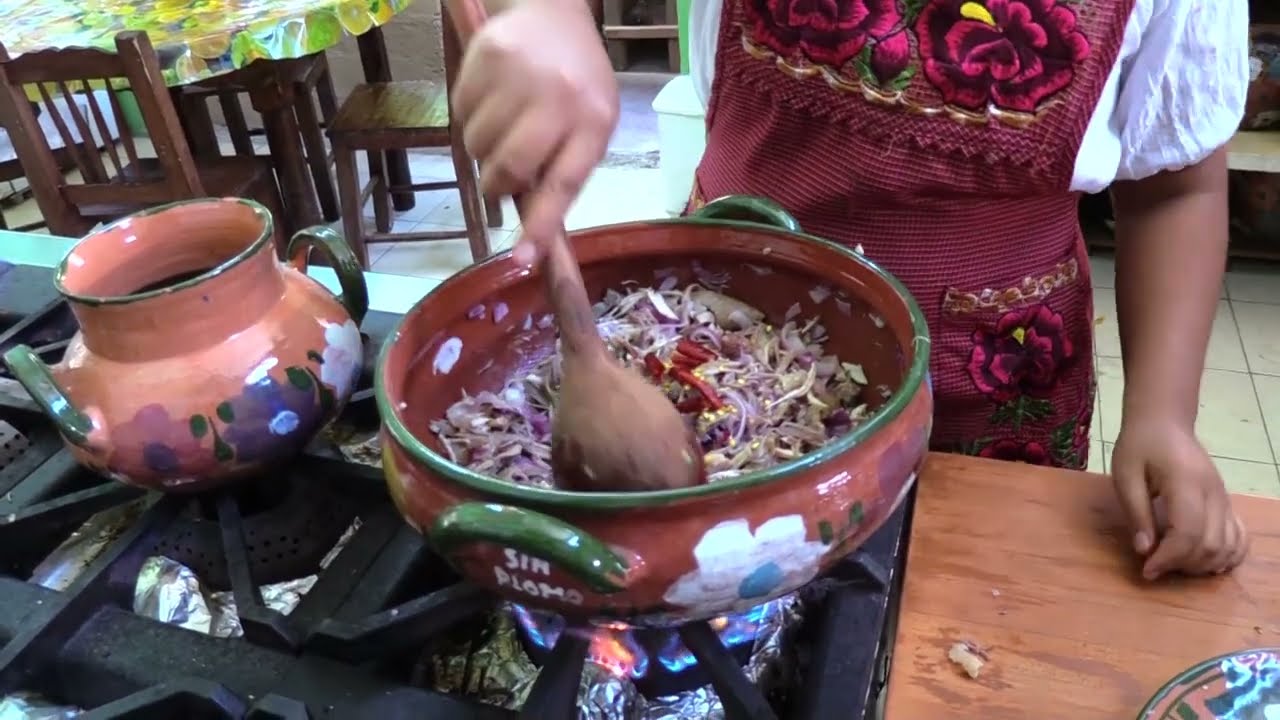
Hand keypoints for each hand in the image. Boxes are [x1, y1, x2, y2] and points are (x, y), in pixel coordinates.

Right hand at [451, 0, 618, 264]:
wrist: (553, 11)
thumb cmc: (576, 80)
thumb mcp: (589, 123)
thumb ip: (565, 169)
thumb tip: (533, 232)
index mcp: (594, 119)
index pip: (565, 182)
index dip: (541, 224)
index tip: (523, 258)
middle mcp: (559, 96)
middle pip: (511, 168)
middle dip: (499, 185)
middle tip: (501, 178)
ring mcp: (520, 74)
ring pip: (478, 145)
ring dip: (483, 149)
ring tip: (503, 125)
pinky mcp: (485, 56)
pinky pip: (460, 113)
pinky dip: (470, 118)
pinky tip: (491, 99)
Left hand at [1111, 415, 1247, 579]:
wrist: (1164, 424)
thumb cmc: (1139, 447)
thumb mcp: (1125, 476)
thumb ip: (1137, 513)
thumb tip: (1144, 551)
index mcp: (1187, 483)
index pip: (1188, 533)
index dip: (1168, 558)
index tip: (1146, 571)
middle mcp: (1214, 493)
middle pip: (1211, 545)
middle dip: (1182, 565)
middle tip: (1155, 565)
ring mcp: (1225, 498)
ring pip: (1228, 545)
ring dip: (1202, 564)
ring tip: (1174, 563)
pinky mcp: (1227, 502)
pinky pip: (1239, 536)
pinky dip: (1226, 555)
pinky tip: (1204, 562)